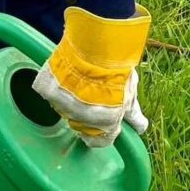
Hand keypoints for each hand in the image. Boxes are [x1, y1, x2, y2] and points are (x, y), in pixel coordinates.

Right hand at [31, 6, 151, 146]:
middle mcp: (81, 121)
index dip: (105, 131)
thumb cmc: (117, 72)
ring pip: (67, 111)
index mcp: (104, 126)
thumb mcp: (131, 94)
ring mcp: (62, 107)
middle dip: (90, 116)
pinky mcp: (48, 91)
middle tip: (96, 96)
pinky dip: (59, 88)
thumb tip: (141, 129)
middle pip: (83, 127)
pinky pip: (52, 94)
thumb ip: (133, 115)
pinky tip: (69, 77)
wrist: (96, 48)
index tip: (107, 119)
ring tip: (83, 83)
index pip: (101, 142)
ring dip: (74, 102)